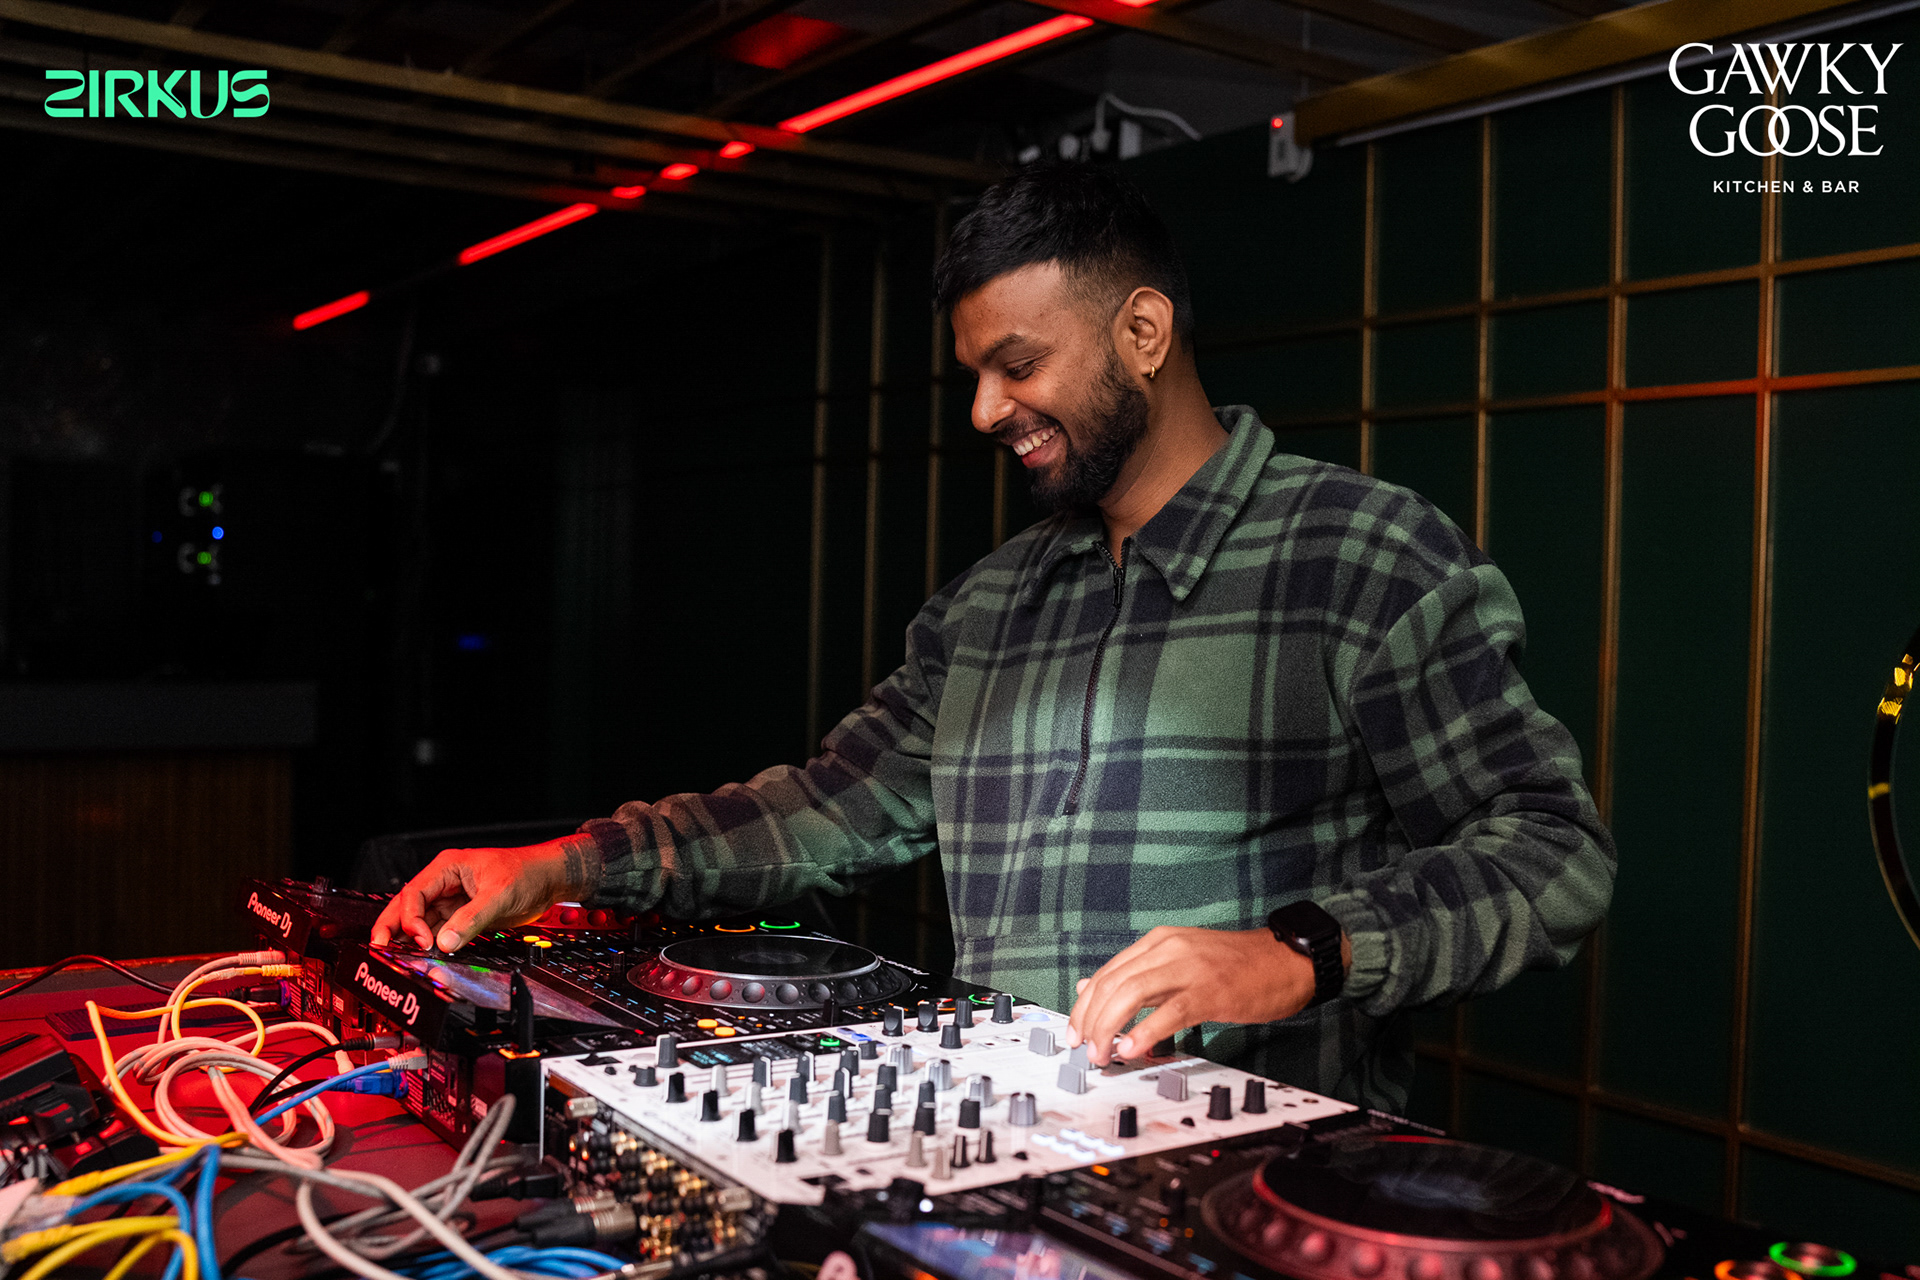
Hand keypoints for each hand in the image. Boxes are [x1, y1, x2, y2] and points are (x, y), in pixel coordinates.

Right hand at [369, 837, 595, 952]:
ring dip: (410, 938)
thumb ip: (471, 918)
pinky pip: (439, 930)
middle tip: (380, 949)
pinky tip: (423, 955)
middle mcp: (445, 883)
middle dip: (393, 927)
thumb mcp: (500, 894)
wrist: (550, 879)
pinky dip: (430, 943)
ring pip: (421, 921)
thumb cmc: (527, 872)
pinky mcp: (462, 915)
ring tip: (398, 957)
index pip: (414, 893)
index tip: (423, 940)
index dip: (411, 919)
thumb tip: (445, 941)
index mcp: (447, 868)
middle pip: (408, 906)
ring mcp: (452, 900)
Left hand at [1065, 925, 1325, 1066]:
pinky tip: (1132, 1049)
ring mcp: (1188, 968)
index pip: (1107, 972)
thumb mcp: (1182, 960)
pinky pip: (1167, 1012)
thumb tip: (1092, 988)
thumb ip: (1140, 973)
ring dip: (1109, 1028)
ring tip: (1103, 1054)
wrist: (1287, 960)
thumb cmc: (1237, 965)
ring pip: (1130, 994)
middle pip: (1112, 983)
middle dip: (1090, 1020)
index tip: (1076, 1032)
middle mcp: (1168, 949)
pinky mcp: (1209, 992)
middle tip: (1085, 1049)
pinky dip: (1144, 1032)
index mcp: (1159, 942)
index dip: (1084, 1006)